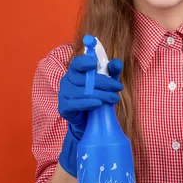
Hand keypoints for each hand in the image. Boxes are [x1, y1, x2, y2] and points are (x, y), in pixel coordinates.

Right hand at [58, 54, 122, 175]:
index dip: (85, 62)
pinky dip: (88, 103)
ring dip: (101, 94)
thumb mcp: (107, 82)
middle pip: (84, 79)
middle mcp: (67, 81)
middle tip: (118, 87)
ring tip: (114, 98)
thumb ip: (112, 71)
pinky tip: (99, 104)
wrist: (88, 120)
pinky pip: (75, 104)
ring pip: (82, 92)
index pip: (77, 63)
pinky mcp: (64, 107)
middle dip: (104, 82)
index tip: (94, 64)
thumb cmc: (96, 96)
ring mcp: (63, 94)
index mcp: (75, 71)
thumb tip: (117, 63)